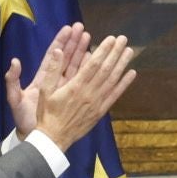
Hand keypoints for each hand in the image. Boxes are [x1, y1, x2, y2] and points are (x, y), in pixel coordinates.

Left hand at [6, 24, 90, 135]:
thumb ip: (12, 81)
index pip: (54, 55)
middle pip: (68, 57)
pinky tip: (106, 66)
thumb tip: (14, 62)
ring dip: (87, 54)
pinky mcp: (74, 98)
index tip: (69, 28)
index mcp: (43, 78)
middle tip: (84, 28)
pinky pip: (87, 84)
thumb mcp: (15, 100)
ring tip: (97, 41)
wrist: (35, 137)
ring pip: (79, 68)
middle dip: (76, 42)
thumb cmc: (24, 119)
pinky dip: (95, 75)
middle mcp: (56, 81)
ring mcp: (66, 90)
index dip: (62, 41)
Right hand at [36, 33, 136, 149]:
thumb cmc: (48, 113)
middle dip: (115, 53)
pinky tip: (131, 74)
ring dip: (122, 65)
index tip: (111, 39)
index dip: (103, 50)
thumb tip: (57, 50)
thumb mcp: (44, 91)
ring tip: (130, 51)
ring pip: (112, 80)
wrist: (54, 138)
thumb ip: (52, 70)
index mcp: (75, 87)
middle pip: (106, 70)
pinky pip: (114, 95)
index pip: (93, 64)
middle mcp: (89, 93)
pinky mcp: (100, 111)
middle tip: (124, 39)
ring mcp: (97, 103)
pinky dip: (124, 84)